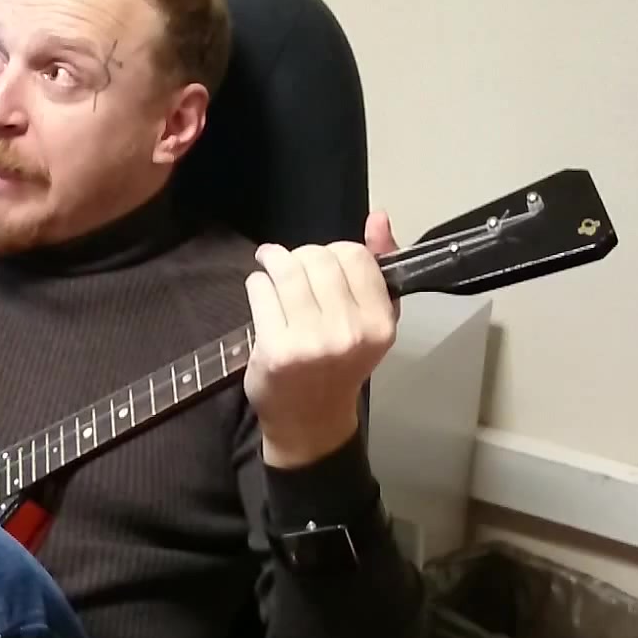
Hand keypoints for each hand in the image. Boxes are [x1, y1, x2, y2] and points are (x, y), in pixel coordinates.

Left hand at [243, 210, 400, 467]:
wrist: (310, 420)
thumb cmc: (341, 365)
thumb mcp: (370, 320)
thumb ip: (377, 267)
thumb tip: (379, 218)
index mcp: (380, 322)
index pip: (355, 255)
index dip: (334, 252)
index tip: (322, 265)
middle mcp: (350, 332)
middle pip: (318, 258)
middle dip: (301, 256)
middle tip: (292, 267)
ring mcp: (311, 342)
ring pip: (287, 269)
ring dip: (273, 262)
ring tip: (270, 269)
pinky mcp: (276, 349)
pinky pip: (261, 290)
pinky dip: (257, 284)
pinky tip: (261, 293)